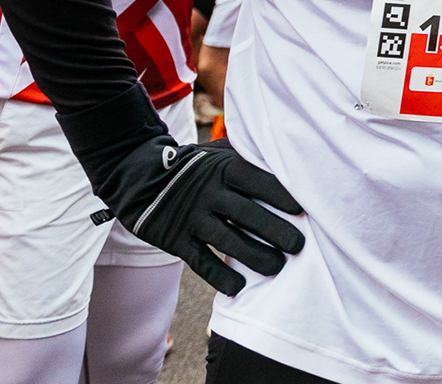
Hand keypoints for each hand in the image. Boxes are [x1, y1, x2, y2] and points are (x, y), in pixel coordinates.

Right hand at [97, 137, 303, 295]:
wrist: (138, 176)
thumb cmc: (194, 164)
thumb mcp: (218, 153)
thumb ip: (248, 156)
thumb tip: (289, 158)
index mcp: (224, 168)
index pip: (257, 181)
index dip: (280, 196)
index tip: (303, 210)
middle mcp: (208, 193)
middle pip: (247, 214)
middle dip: (275, 230)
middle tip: (299, 245)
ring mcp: (191, 217)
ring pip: (227, 240)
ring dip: (253, 256)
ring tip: (276, 267)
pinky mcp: (174, 239)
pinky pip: (200, 261)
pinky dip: (219, 275)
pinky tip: (238, 287)